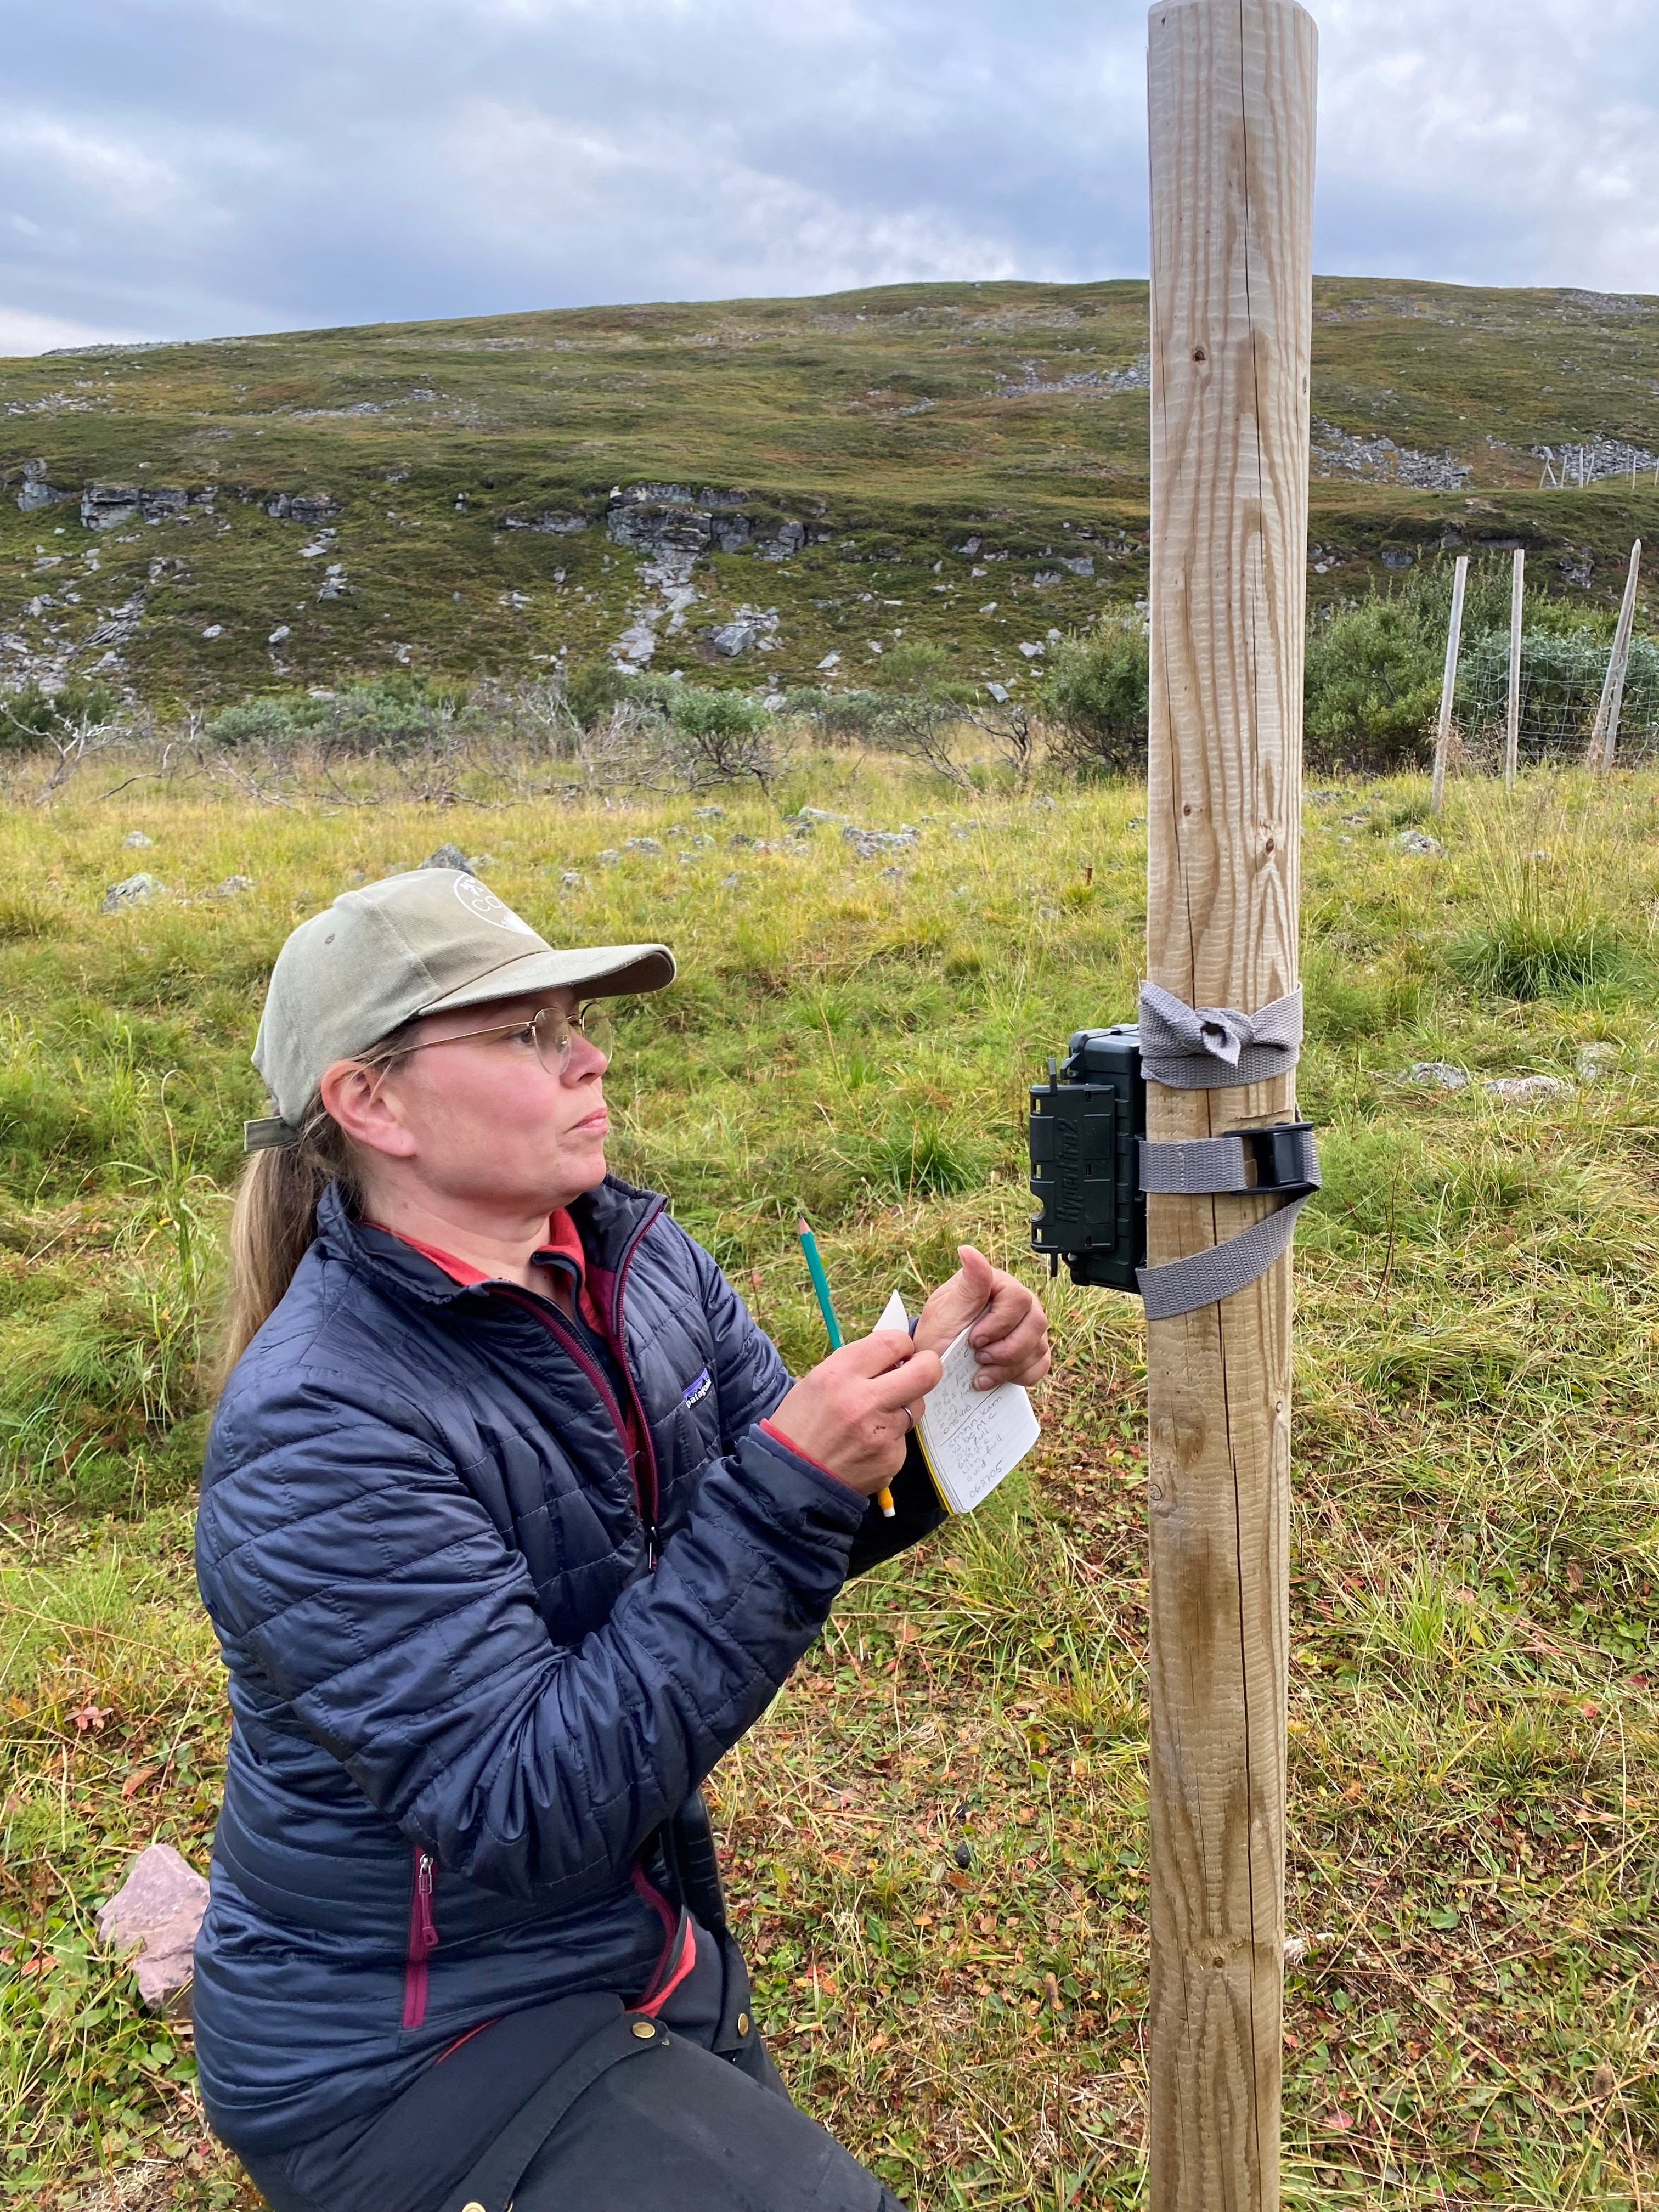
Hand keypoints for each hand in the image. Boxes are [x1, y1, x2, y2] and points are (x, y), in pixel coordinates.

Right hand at [768, 1331, 942, 1496]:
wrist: (790, 1480)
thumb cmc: (800, 1425)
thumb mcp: (816, 1381)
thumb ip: (857, 1365)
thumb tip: (896, 1355)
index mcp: (840, 1374)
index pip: (894, 1342)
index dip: (902, 1344)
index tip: (899, 1352)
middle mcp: (864, 1402)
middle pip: (926, 1372)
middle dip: (927, 1366)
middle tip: (918, 1370)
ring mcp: (882, 1434)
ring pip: (916, 1407)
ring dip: (902, 1406)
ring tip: (873, 1418)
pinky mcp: (891, 1460)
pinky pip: (903, 1438)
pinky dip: (889, 1438)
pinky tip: (865, 1446)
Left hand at [913, 1246, 1051, 1391]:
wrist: (938, 1360)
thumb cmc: (940, 1331)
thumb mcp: (947, 1309)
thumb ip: (967, 1284)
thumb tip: (968, 1250)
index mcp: (999, 1284)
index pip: (1018, 1299)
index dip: (998, 1324)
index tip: (973, 1340)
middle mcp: (1020, 1303)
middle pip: (1036, 1323)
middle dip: (1006, 1349)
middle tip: (978, 1357)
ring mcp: (1029, 1328)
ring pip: (1039, 1347)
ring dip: (1008, 1366)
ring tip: (980, 1370)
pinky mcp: (1033, 1352)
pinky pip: (1041, 1365)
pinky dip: (1018, 1376)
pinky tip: (994, 1376)